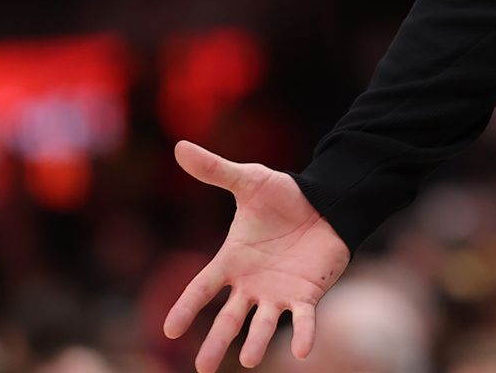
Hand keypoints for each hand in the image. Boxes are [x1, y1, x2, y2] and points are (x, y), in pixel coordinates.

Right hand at [162, 141, 351, 372]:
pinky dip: (302, 334)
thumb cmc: (285, 195)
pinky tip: (302, 352)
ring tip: (248, 361)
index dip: (187, 308)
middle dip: (215, 343)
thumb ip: (216, 170)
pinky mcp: (307, 294)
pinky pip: (303, 319)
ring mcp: (278, 292)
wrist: (326, 201)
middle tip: (202, 369)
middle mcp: (250, 284)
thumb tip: (180, 146)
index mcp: (231, 261)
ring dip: (256, 342)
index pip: (202, 289)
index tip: (169, 330)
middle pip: (228, 318)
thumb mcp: (249, 181)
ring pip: (262, 324)